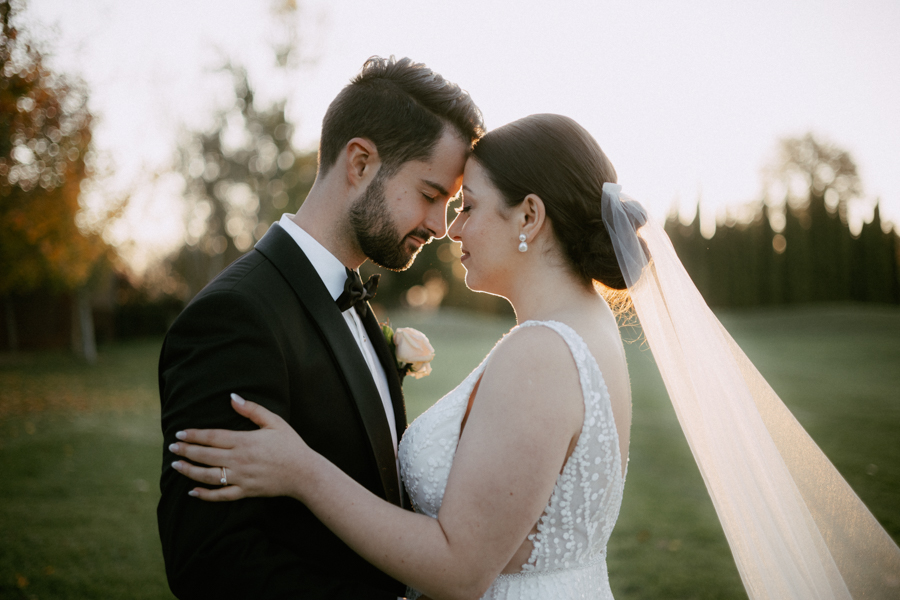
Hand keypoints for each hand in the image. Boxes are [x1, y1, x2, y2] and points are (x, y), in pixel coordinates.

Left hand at [169, 394, 309, 501]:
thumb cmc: (291, 445)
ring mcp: (241, 478)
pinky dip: (205, 495)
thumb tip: (232, 397)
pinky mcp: (245, 492)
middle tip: (171, 448)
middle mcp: (239, 460)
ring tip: (176, 466)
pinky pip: (221, 495)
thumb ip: (252, 410)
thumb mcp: (274, 422)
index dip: (194, 435)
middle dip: (186, 451)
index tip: (180, 433)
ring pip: (208, 476)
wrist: (304, 473)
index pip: (212, 437)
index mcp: (244, 441)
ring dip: (189, 471)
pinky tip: (193, 492)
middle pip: (205, 455)